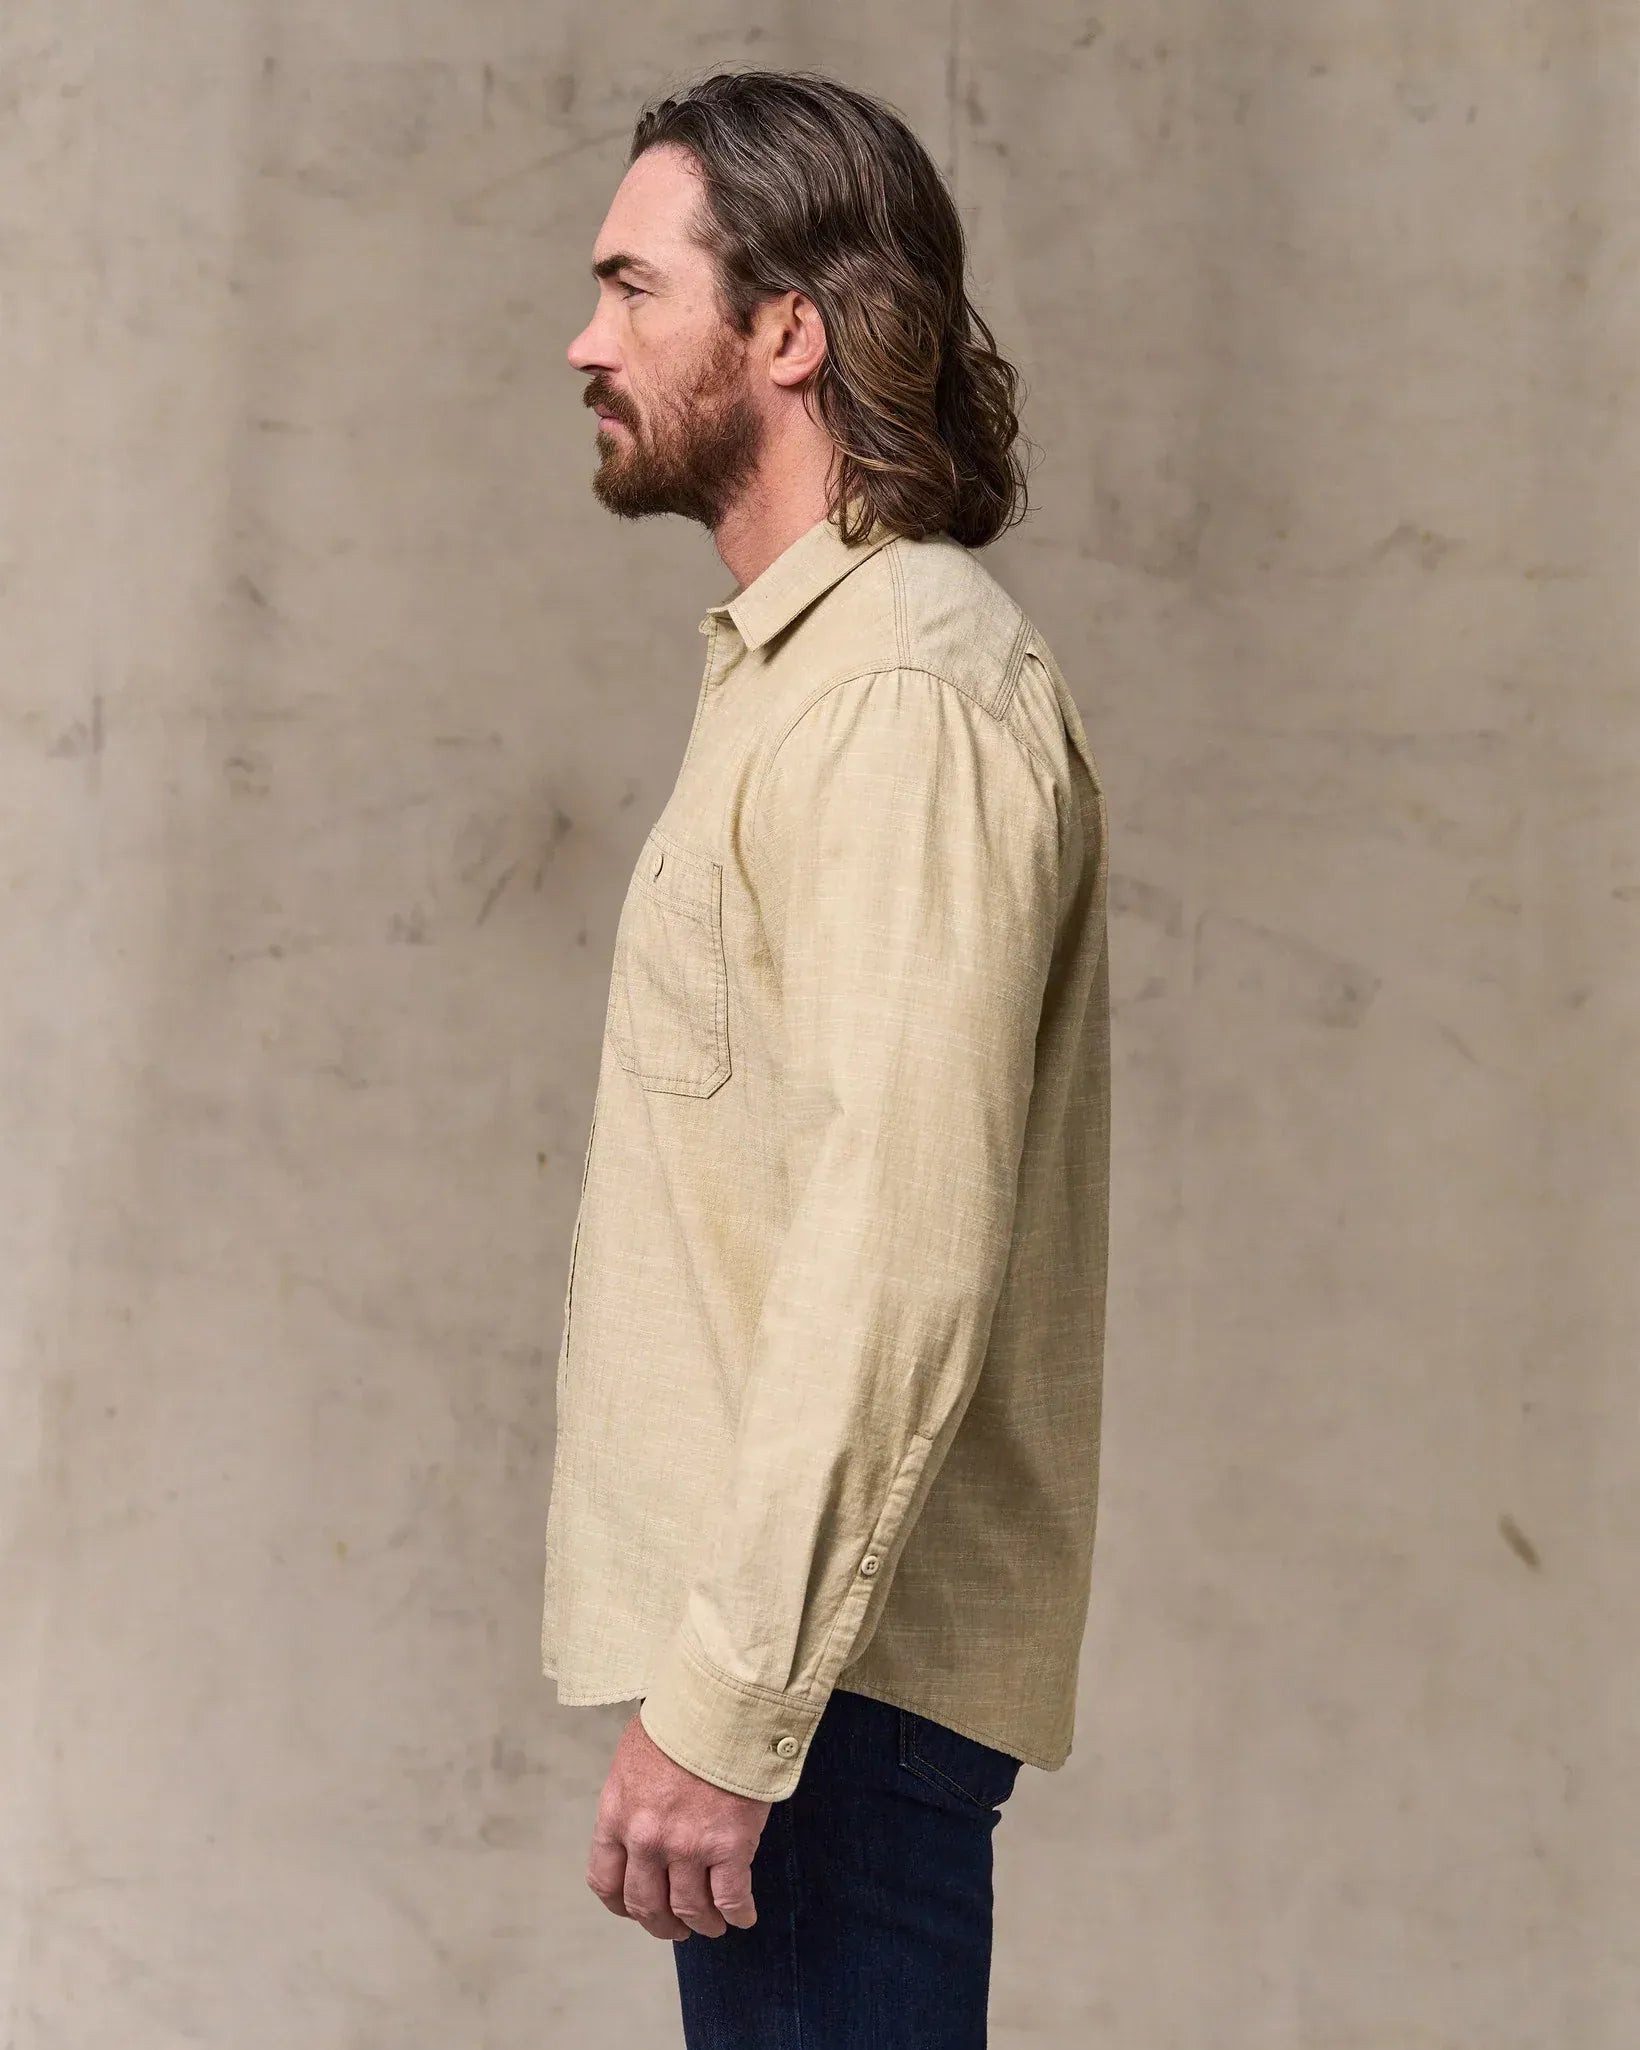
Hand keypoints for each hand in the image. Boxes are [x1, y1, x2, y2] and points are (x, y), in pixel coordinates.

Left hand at [587, 1709, 771, 1940]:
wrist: (721, 1702)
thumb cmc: (680, 1720)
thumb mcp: (634, 1757)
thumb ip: (632, 1799)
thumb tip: (641, 1822)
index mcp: (616, 1814)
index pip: (605, 1880)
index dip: (621, 1904)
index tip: (634, 1910)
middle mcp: (646, 1839)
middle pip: (646, 1904)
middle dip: (662, 1924)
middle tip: (677, 1928)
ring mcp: (687, 1846)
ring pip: (690, 1908)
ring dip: (702, 1924)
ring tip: (713, 1925)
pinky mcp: (729, 1845)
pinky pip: (731, 1897)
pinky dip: (738, 1914)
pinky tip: (744, 1915)